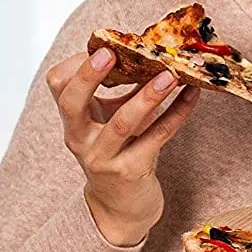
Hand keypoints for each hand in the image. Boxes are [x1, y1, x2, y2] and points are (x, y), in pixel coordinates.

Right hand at [46, 49, 199, 245]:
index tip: (105, 45)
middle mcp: (79, 138)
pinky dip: (177, 113)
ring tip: (170, 74)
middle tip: (112, 52)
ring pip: (122, 123)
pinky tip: (192, 96)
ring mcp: (103, 157)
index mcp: (73, 120)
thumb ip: (124, 90)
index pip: (59, 84)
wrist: (121, 206)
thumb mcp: (112, 119)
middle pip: (71, 102)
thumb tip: (149, 50)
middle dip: (89, 76)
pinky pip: (157, 137)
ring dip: (147, 96)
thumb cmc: (119, 152)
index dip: (79, 63)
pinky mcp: (131, 170)